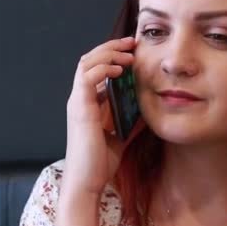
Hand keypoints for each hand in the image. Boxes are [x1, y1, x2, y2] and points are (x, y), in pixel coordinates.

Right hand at [63, 36, 143, 196]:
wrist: (87, 182)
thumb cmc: (100, 163)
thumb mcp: (122, 136)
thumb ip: (132, 120)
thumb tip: (149, 108)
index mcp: (88, 104)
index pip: (96, 69)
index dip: (113, 56)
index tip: (134, 51)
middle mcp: (80, 99)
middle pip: (89, 59)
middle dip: (111, 47)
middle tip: (132, 43)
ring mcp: (77, 102)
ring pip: (86, 63)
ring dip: (108, 53)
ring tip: (128, 54)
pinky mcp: (79, 109)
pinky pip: (87, 78)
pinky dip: (103, 68)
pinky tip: (120, 70)